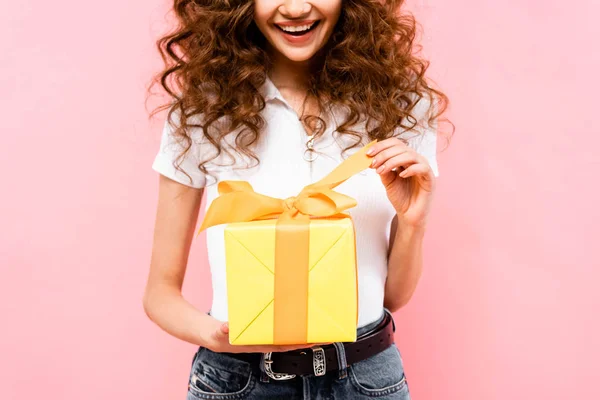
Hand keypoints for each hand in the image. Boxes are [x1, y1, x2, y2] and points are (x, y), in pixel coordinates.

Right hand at [206, 320, 325, 353]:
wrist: (214, 334)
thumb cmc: (220, 335)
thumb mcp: (220, 333)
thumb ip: (223, 331)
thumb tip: (227, 327)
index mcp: (260, 343)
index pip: (285, 345)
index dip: (300, 344)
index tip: (315, 341)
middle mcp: (266, 339)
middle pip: (292, 339)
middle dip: (308, 336)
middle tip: (326, 329)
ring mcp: (265, 333)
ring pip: (288, 331)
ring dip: (302, 327)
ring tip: (318, 320)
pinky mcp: (263, 325)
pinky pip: (281, 324)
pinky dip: (291, 320)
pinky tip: (299, 314)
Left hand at [367, 137, 436, 226]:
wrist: (409, 215)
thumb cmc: (401, 197)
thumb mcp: (387, 181)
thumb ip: (382, 169)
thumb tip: (372, 158)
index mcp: (406, 159)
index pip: (395, 144)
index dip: (382, 146)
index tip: (368, 153)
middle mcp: (416, 161)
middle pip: (401, 148)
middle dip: (384, 154)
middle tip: (373, 163)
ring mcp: (424, 169)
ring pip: (410, 156)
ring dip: (393, 161)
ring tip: (382, 170)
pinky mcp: (430, 179)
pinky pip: (422, 168)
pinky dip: (411, 169)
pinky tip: (401, 175)